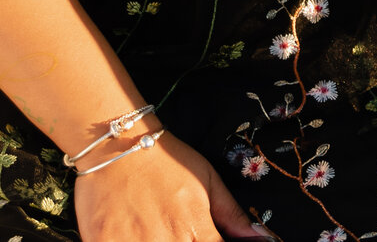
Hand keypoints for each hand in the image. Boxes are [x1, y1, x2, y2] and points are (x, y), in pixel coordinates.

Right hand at [74, 130, 266, 241]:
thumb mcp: (207, 181)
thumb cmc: (166, 161)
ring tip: (156, 229)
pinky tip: (134, 233)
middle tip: (179, 231)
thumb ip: (232, 215)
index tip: (207, 238)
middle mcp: (167, 241)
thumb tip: (261, 237)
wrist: (115, 145)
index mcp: (195, 228)